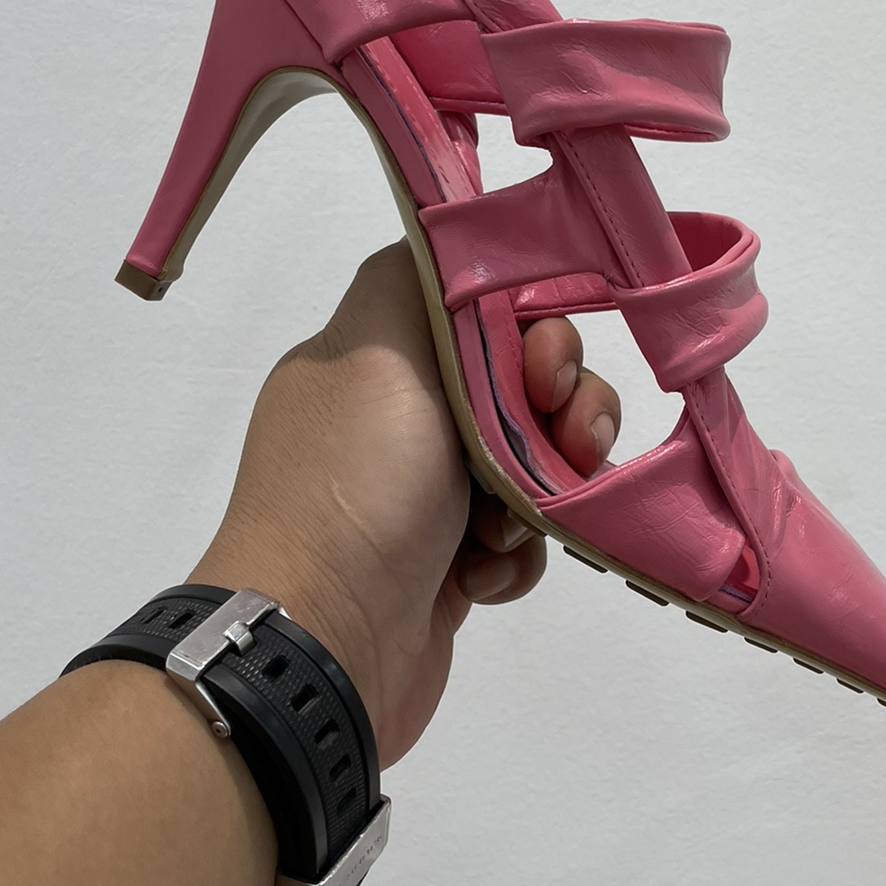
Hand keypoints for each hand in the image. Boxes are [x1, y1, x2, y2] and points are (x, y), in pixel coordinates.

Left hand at [189, 241, 621, 766]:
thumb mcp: (381, 346)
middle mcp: (397, 416)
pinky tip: (482, 575)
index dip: (533, 323)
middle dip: (563, 408)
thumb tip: (463, 238)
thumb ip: (428, 277)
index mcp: (373, 354)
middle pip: (526, 379)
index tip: (541, 365)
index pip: (482, 302)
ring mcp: (424, 495)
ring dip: (546, 488)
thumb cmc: (354, 489)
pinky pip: (525, 538)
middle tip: (562, 439)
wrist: (322, 646)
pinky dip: (519, 555)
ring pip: (538, 461)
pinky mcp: (451, 567)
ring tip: (510, 527)